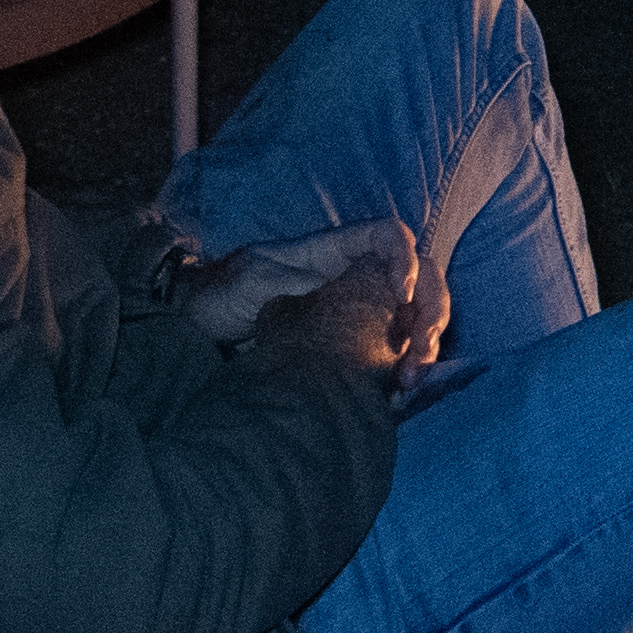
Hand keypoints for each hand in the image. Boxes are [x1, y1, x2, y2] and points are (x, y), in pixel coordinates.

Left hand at [183, 219, 441, 374]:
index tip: (401, 294)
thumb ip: (296, 282)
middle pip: (421, 279)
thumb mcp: (254, 282)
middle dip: (430, 313)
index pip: (390, 237)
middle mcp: (357, 277)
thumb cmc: (224, 293)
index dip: (406, 260)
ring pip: (415, 317)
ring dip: (424, 347)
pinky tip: (396, 394)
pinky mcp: (356, 344)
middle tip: (420, 351)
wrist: (202, 327)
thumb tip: (339, 292)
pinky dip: (405, 370)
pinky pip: (395, 350)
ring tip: (409, 380)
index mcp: (336, 251)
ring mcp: (361, 310)